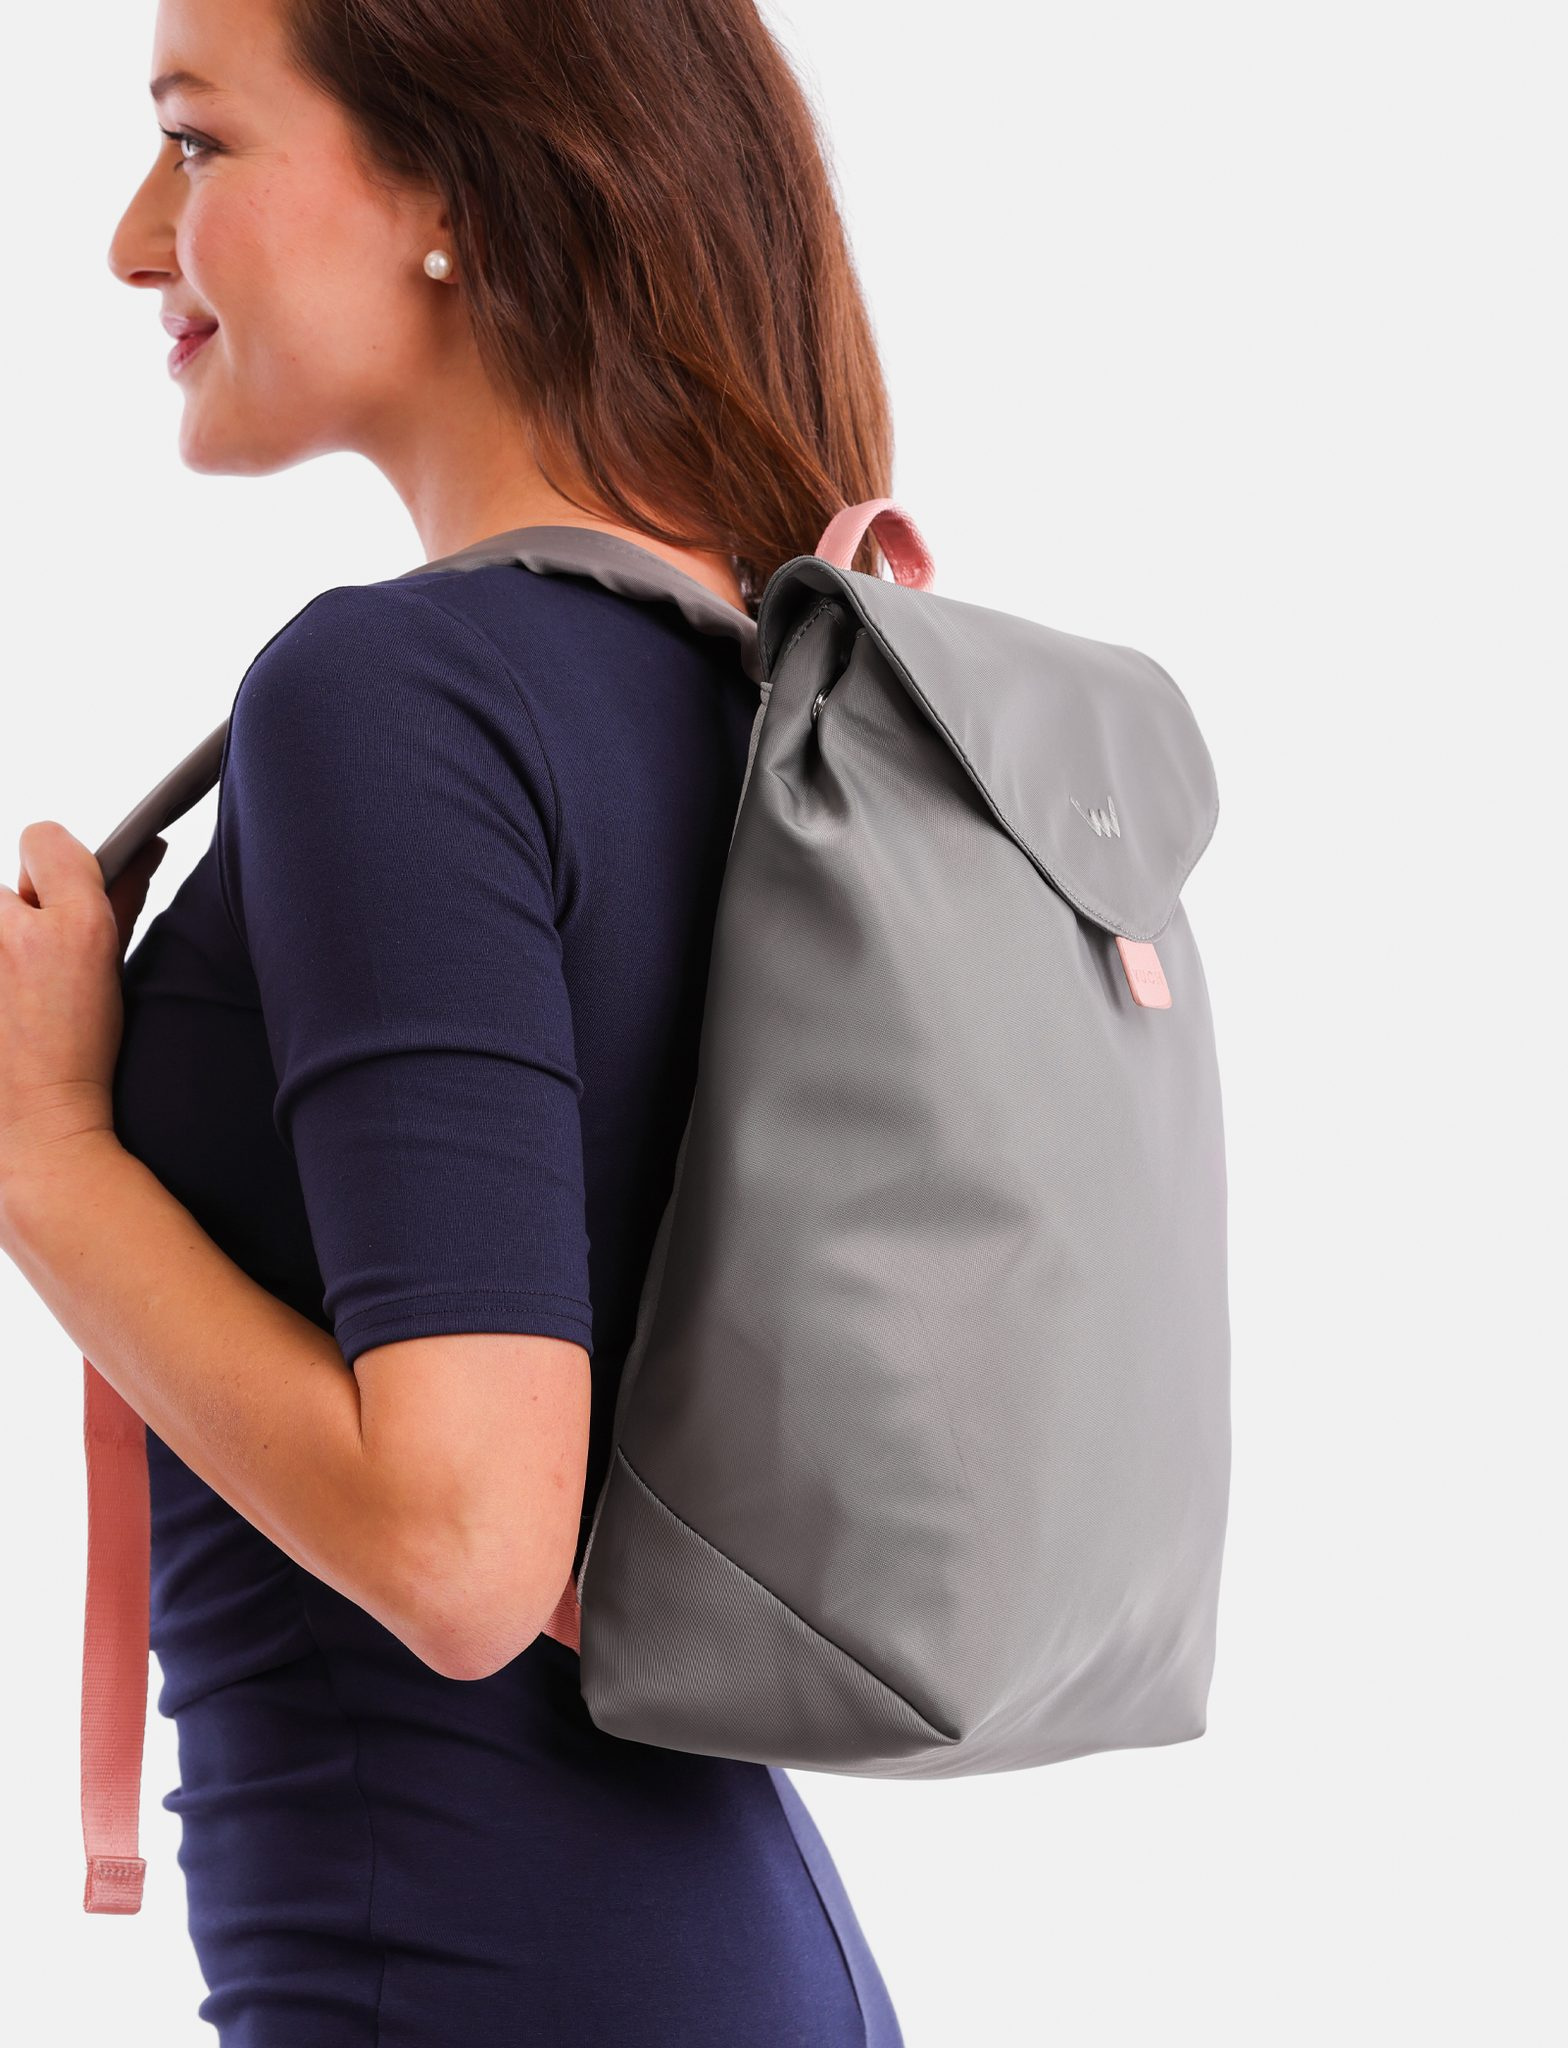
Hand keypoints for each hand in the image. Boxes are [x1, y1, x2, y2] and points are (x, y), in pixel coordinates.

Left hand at [0, 822, 166, 1183]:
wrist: (33, 1119)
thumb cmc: (75, 1046)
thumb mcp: (108, 959)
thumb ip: (123, 890)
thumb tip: (150, 846)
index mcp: (71, 925)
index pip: (44, 837)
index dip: (58, 870)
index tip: (62, 911)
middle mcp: (8, 932)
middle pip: (3, 884)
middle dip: (17, 914)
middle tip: (36, 970)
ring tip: (12, 992)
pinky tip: (4, 1004)